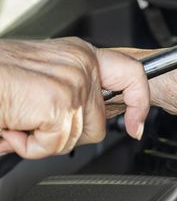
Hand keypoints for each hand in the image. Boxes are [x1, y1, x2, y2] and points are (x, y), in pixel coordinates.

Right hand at [0, 37, 149, 158]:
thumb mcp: (40, 78)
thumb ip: (71, 93)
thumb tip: (87, 120)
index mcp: (79, 55)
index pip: (131, 74)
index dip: (138, 102)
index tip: (136, 124)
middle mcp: (81, 64)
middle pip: (98, 123)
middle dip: (66, 133)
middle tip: (33, 120)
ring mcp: (73, 83)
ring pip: (77, 137)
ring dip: (43, 139)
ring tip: (18, 117)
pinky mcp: (59, 103)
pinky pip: (56, 145)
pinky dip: (30, 145)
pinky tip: (14, 124)